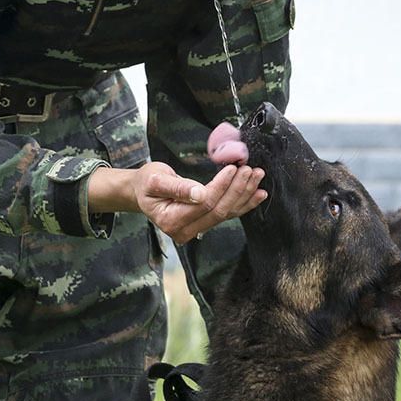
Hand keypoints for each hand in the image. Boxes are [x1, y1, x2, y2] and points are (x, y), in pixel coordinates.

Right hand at [131, 161, 266, 243]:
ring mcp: (194, 230)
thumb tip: (199, 194)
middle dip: (237, 190)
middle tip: (250, 170)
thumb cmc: (147, 183)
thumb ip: (177, 187)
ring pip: (226, 214)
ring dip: (244, 195)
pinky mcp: (203, 224)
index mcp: (170, 220)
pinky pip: (227, 215)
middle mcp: (184, 231)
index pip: (204, 204)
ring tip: (257, 177)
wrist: (143, 191)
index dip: (221, 186)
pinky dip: (244, 204)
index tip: (232, 169)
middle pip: (218, 211)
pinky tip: (258, 194)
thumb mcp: (156, 179)